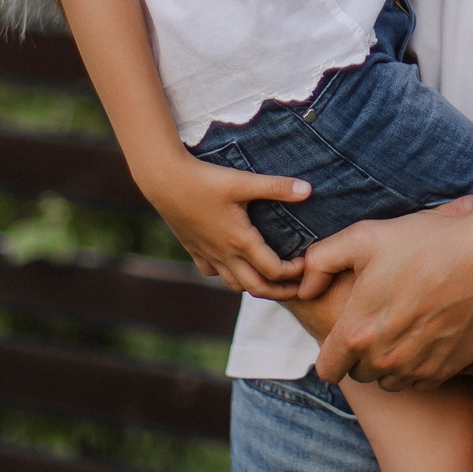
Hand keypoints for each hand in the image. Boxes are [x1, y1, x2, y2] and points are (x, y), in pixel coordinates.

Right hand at [135, 152, 310, 300]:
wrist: (164, 180)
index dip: (294, 273)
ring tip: (270, 276)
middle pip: (256, 288)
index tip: (307, 264)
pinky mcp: (194, 249)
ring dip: (255, 285)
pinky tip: (235, 262)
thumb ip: (276, 187)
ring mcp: (208, 254)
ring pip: (234, 284)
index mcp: (240, 240)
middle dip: (280, 292)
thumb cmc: (205, 179)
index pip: (273, 271)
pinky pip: (213, 272)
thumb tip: (308, 190)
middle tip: (298, 287)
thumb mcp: (243, 181)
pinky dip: (229, 274)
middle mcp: (224, 254)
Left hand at [299, 199, 472, 390]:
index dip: (330, 352)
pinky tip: (426, 334)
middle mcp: (384, 359)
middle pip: (358, 373)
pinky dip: (417, 365)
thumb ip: (321, 261)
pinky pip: (418, 380)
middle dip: (361, 353)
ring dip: (389, 361)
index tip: (342, 334)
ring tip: (402, 325)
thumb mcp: (365, 237)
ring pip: (388, 379)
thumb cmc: (428, 243)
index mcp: (357, 331)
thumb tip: (304, 285)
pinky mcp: (445, 371)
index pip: (327, 368)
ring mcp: (416, 368)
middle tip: (377, 319)